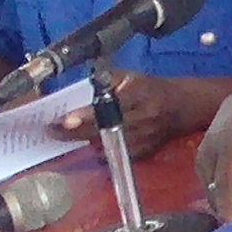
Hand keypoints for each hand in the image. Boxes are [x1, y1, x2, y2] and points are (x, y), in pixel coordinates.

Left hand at [57, 66, 185, 150]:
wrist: (180, 108)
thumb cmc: (150, 88)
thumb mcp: (130, 76)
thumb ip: (105, 82)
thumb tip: (79, 92)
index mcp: (139, 95)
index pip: (109, 107)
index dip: (87, 115)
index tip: (66, 120)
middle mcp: (142, 119)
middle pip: (102, 129)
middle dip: (74, 132)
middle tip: (51, 130)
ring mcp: (143, 139)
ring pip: (105, 144)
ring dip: (83, 140)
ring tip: (65, 135)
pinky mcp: (143, 153)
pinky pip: (113, 154)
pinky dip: (99, 148)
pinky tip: (90, 141)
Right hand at [195, 83, 231, 222]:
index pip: (226, 179)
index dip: (228, 204)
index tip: (231, 225)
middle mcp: (211, 151)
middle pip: (216, 190)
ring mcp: (201, 157)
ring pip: (211, 192)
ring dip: (230, 205)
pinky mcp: (199, 164)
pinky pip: (209, 188)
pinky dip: (224, 198)